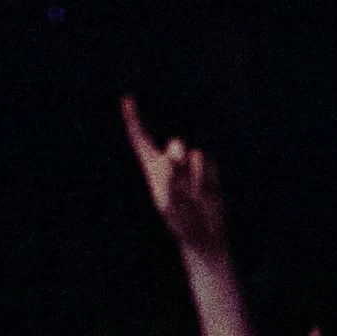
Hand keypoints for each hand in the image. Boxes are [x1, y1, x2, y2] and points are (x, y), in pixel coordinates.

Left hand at [121, 95, 228, 255]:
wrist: (205, 235)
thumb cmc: (182, 222)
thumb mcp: (170, 204)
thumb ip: (170, 179)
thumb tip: (174, 156)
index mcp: (154, 170)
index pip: (141, 140)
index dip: (134, 120)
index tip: (127, 100)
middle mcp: (171, 164)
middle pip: (175, 144)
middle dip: (178, 151)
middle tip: (179, 162)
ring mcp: (190, 166)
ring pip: (195, 154)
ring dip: (196, 173)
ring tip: (196, 192)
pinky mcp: (208, 170)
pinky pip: (209, 162)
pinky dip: (208, 177)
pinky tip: (206, 191)